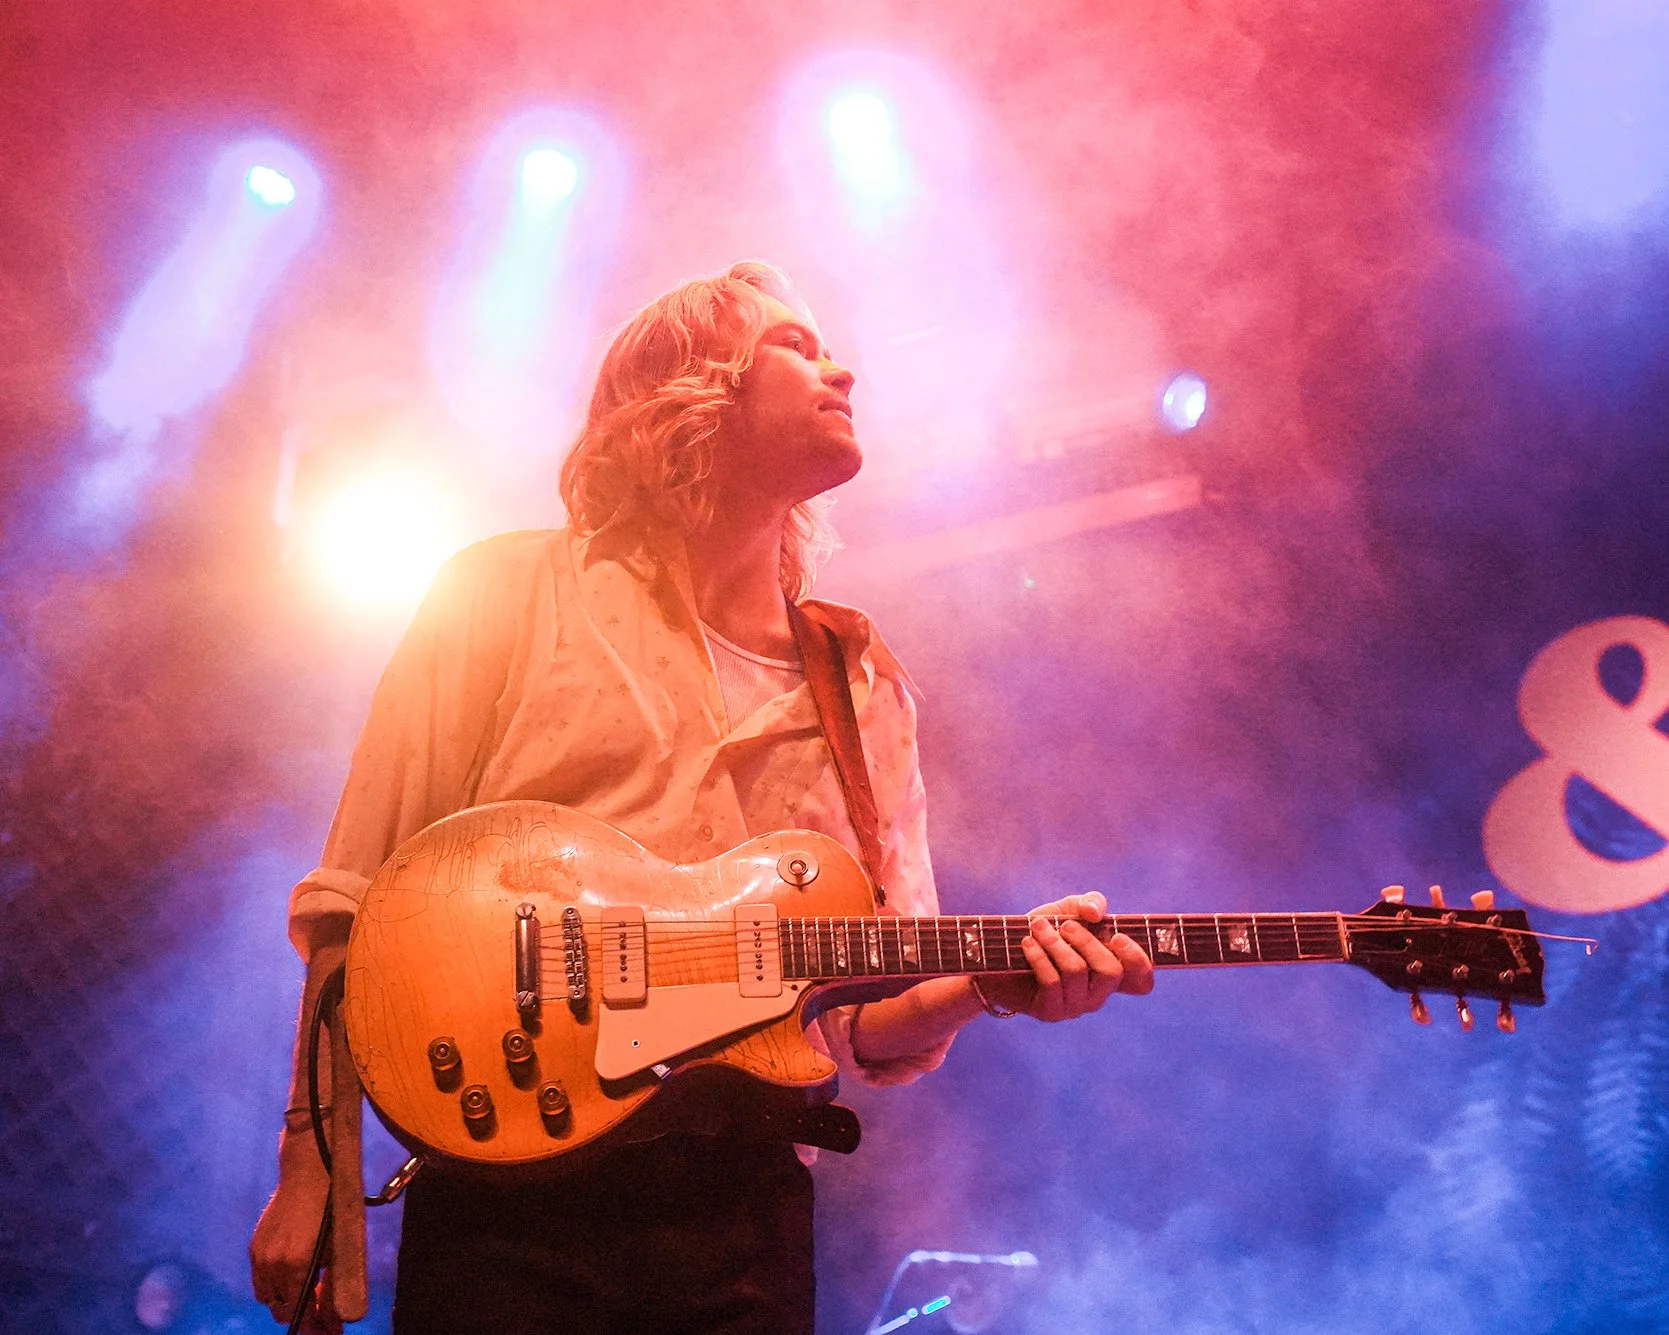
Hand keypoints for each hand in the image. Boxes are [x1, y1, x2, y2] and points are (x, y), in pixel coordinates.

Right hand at [250, 1133, 341, 1331]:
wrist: (308, 1172)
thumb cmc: (333, 1207)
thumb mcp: (341, 1247)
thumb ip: (335, 1284)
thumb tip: (336, 1316)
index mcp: (298, 1265)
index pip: (300, 1313)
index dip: (315, 1327)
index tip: (330, 1331)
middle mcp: (273, 1265)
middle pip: (280, 1311)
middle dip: (303, 1317)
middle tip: (324, 1316)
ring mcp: (260, 1255)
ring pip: (268, 1298)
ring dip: (287, 1301)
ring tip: (310, 1294)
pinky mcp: (255, 1246)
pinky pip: (261, 1280)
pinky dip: (276, 1286)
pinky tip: (295, 1277)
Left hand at [977, 892, 1153, 1020]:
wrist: (1000, 954)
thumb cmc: (1042, 931)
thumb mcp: (1066, 909)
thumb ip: (1088, 903)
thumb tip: (1095, 913)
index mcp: (1110, 972)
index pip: (1142, 981)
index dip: (1138, 960)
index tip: (1117, 937)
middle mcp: (1098, 993)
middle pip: (1111, 972)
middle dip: (1087, 941)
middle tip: (1064, 925)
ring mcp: (1076, 1006)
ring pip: (1077, 972)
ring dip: (1055, 942)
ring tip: (1037, 927)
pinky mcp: (1051, 1012)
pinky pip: (1052, 982)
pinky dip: (1038, 956)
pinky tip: (1027, 943)